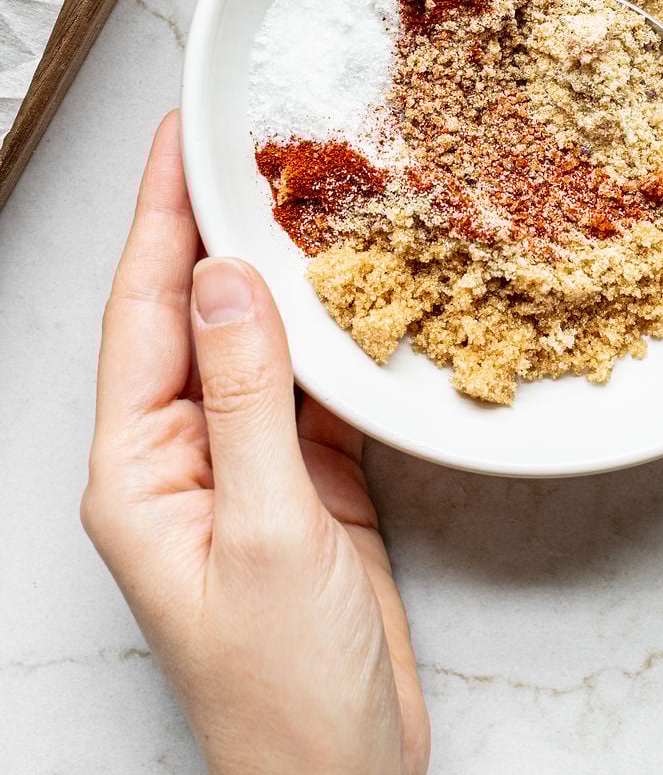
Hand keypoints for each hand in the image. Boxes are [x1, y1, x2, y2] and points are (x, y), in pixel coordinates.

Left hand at [81, 112, 428, 774]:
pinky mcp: (305, 479)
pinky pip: (312, 380)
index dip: (162, 217)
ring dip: (280, 269)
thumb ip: (247, 397)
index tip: (182, 138)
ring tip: (307, 191)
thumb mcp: (266, 531)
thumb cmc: (282, 689)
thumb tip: (225, 280)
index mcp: (140, 468)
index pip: (144, 312)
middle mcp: (182, 455)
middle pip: (194, 312)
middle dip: (216, 225)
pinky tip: (356, 286)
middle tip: (250, 141)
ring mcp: (246, 464)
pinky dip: (334, 329)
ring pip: (257, 339)